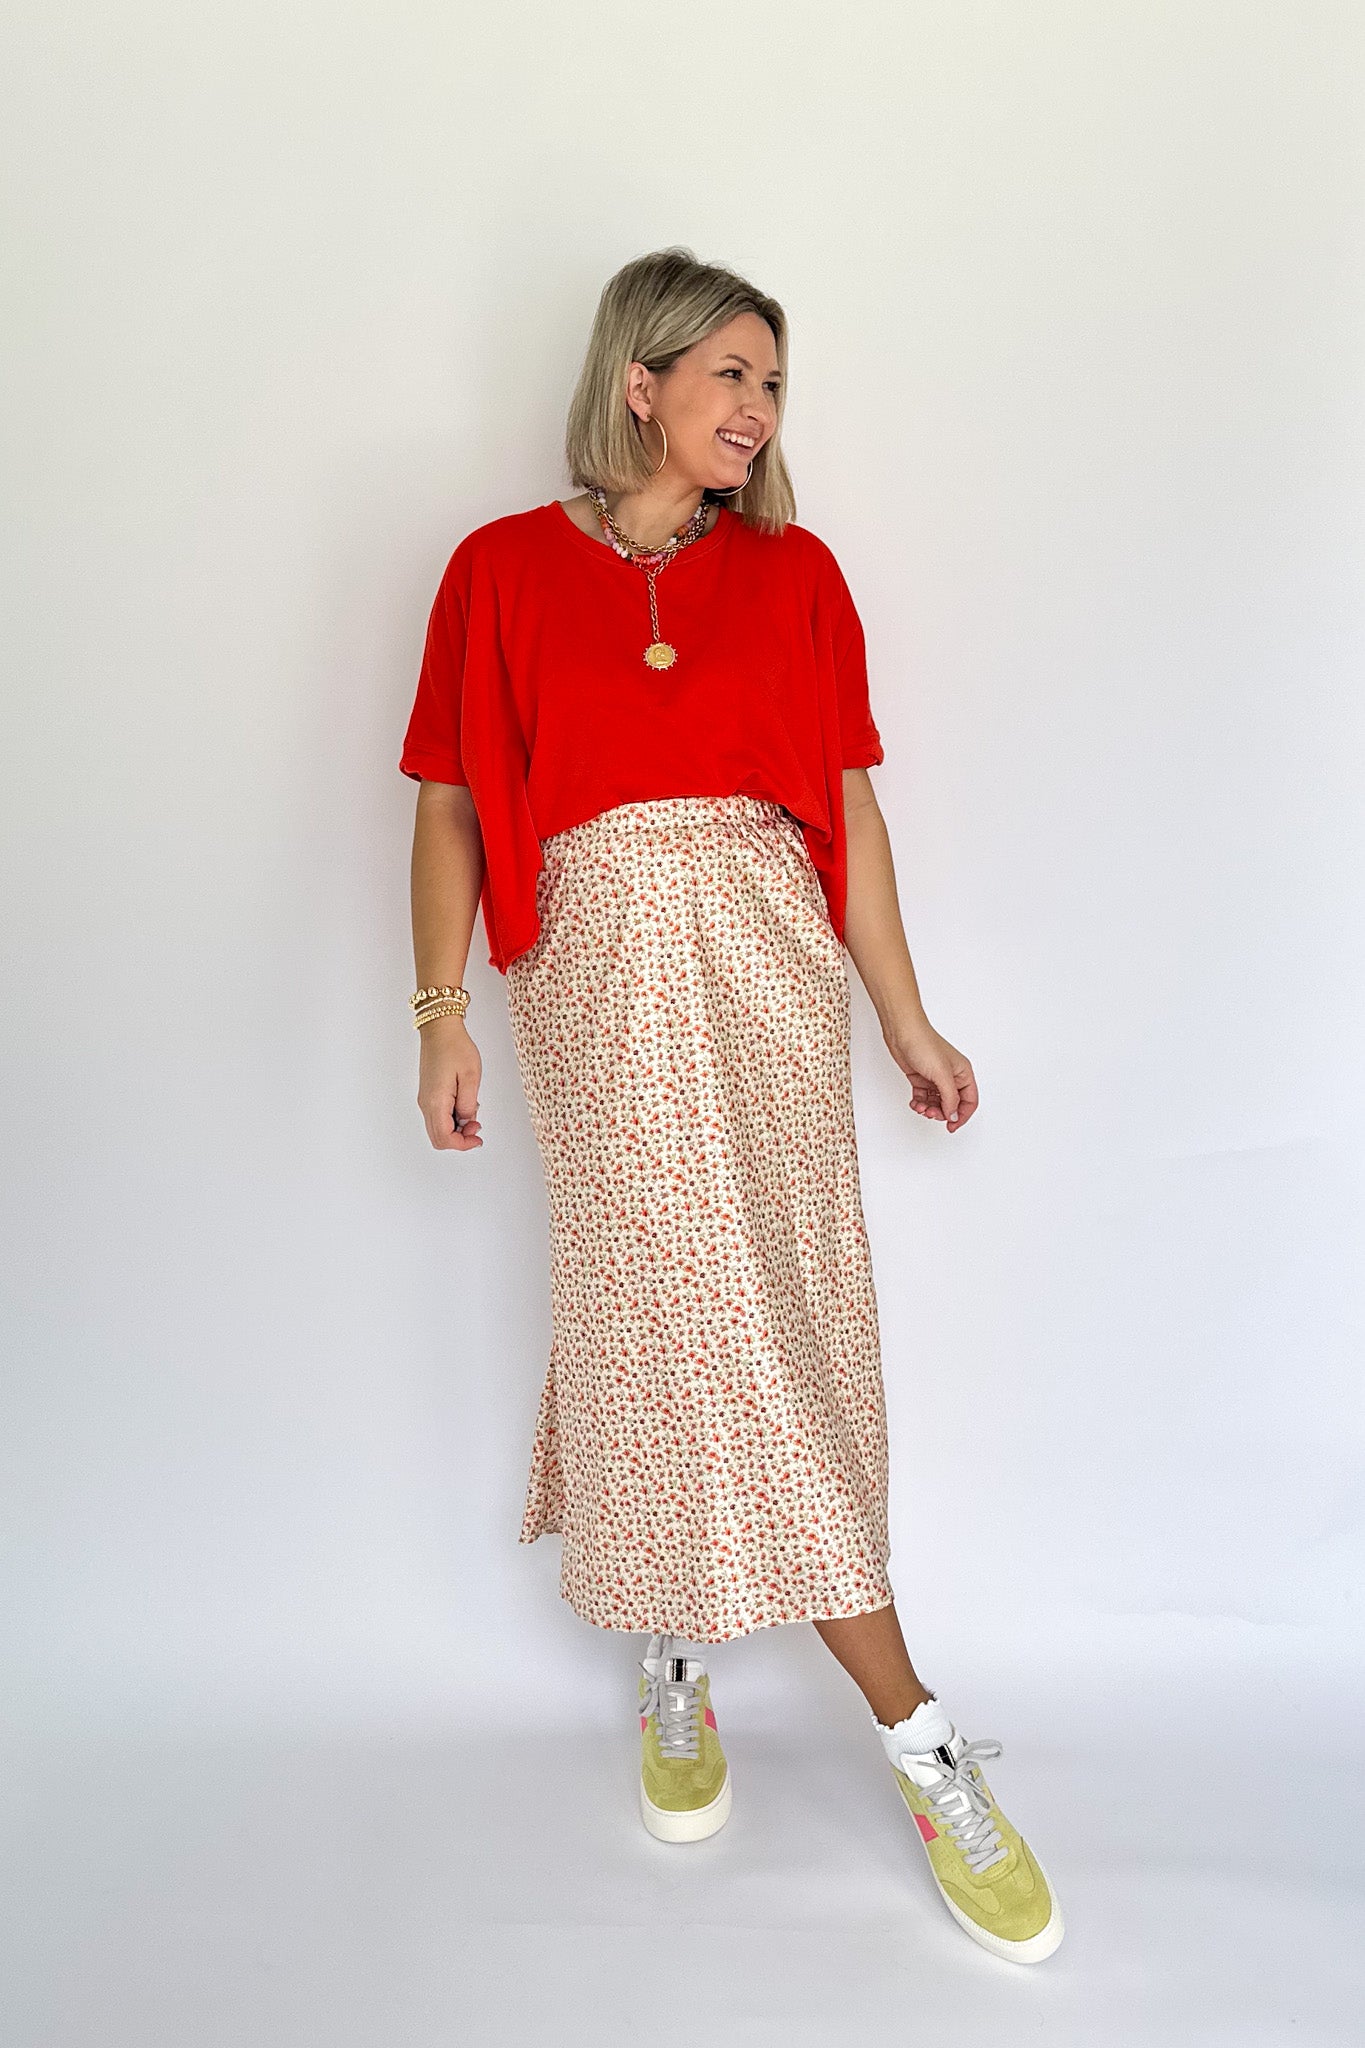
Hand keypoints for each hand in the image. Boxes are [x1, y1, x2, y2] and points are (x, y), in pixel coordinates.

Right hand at [417, 1016, 483, 1149]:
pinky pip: (438, 1117)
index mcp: (436, 1101)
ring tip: (472, 1111)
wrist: (440, 1030)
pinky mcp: (428, 1094)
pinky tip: (464, 1105)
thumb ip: (468, 1104)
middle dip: (460, 1139)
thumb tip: (467, 1121)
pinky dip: (452, 1119)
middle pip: (438, 1138)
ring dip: (456, 1129)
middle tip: (476, 1124)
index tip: (478, 1138)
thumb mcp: (471, 1077)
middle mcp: (426, 1104)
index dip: (463, 1144)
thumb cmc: (455, 1047)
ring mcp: (425, 1100)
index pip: (444, 1138)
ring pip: (438, 1129)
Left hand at [883, 1016, 977, 1131]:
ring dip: (929, 1109)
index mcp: (963, 1073)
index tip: (951, 1126)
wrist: (902, 1033)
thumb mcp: (942, 1075)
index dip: (962, 1116)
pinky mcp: (922, 1079)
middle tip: (930, 1113)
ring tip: (920, 1107)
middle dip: (941, 1113)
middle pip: (952, 1105)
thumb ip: (950, 1098)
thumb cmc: (924, 1044)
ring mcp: (936, 1078)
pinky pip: (925, 1098)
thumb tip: (953, 1115)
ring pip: (937, 1103)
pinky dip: (920, 1103)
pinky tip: (915, 1102)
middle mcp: (951, 1077)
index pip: (970, 1101)